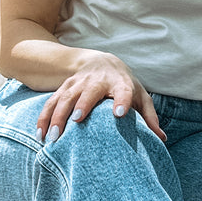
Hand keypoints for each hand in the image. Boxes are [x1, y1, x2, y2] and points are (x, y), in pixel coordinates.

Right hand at [38, 53, 163, 142]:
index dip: (122, 100)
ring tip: (54, 137)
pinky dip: (44, 117)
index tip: (120, 113)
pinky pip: (51, 103)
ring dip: (58, 116)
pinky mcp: (64, 88)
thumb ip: (149, 117)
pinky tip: (40, 134)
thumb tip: (161, 138)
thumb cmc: (125, 85)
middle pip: (88, 93)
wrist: (101, 62)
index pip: (124, 91)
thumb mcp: (140, 97)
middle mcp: (98, 82)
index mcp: (121, 84)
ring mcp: (78, 84)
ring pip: (65, 98)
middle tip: (76, 121)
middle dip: (81, 105)